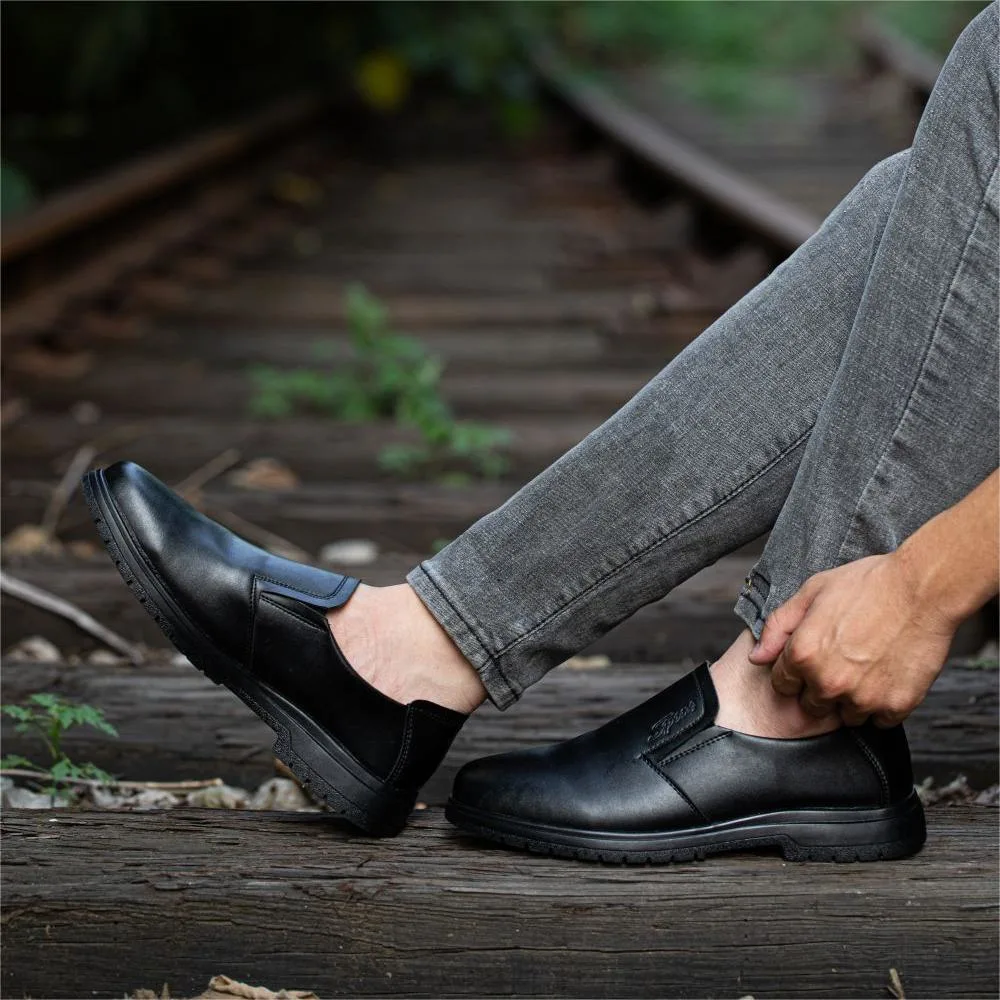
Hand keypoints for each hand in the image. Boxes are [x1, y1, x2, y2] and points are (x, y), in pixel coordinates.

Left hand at [747, 553, 956, 726]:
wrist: (922, 589)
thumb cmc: (867, 584)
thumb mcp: (811, 593)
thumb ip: (778, 627)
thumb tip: (756, 657)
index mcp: (803, 655)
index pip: (782, 685)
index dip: (795, 672)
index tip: (813, 660)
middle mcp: (828, 682)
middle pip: (812, 706)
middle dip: (821, 688)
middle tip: (843, 662)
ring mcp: (862, 697)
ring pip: (847, 716)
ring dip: (852, 699)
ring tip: (867, 668)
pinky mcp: (895, 706)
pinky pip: (880, 721)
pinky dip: (882, 705)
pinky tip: (887, 677)